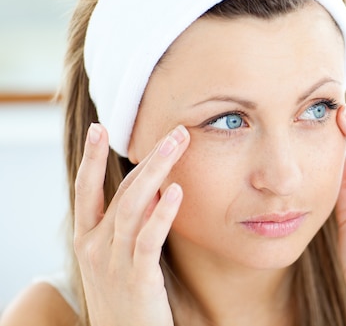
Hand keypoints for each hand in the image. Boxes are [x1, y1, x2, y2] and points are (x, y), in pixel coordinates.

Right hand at [73, 123, 189, 325]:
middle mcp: (95, 247)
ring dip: (157, 172)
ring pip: (133, 207)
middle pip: (122, 191)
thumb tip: (157, 191)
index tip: (99, 127)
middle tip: (176, 131)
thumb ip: (131, 226)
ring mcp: (113, 263)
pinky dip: (162, 213)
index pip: (86, 189)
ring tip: (178, 145)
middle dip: (149, 157)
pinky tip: (178, 192)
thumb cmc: (127, 297)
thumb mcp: (119, 258)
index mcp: (87, 239)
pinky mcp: (137, 278)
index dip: (92, 158)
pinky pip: (148, 240)